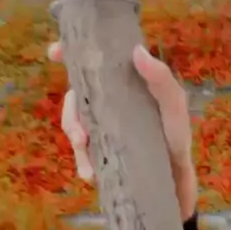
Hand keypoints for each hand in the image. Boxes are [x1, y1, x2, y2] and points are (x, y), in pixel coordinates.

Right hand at [50, 41, 197, 220]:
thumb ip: (161, 78)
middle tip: (79, 135)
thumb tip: (138, 50)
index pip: (92, 64)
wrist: (175, 178)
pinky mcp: (99, 152)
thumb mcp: (174, 105)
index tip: (54, 53)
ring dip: (74, 140)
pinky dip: (82, 164)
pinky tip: (91, 174)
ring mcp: (100, 128)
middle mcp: (107, 102)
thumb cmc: (176, 136)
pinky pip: (80, 154)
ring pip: (73, 126)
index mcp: (122, 84)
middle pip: (74, 97)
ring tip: (86, 156)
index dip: (70, 54)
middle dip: (69, 113)